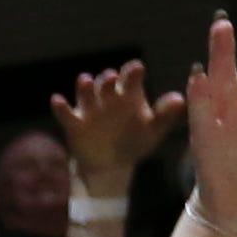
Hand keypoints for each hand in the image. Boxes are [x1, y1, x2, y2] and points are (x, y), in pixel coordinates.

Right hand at [48, 61, 184, 196]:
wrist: (111, 166)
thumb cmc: (135, 142)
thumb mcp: (154, 130)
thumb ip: (165, 114)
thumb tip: (179, 99)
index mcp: (129, 94)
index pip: (131, 76)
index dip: (132, 71)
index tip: (137, 69)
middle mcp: (108, 97)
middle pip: (106, 81)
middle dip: (108, 79)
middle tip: (112, 78)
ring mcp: (90, 109)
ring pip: (85, 92)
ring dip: (85, 86)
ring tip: (86, 81)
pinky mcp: (74, 123)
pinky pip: (66, 113)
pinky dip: (61, 106)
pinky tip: (57, 100)